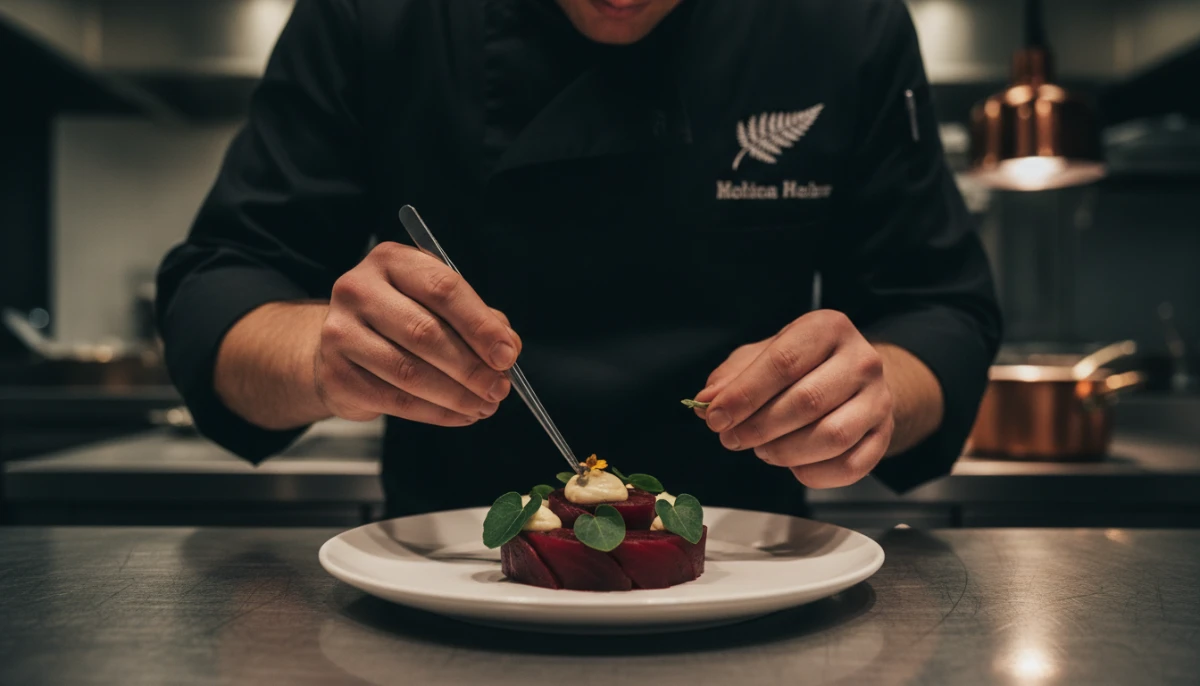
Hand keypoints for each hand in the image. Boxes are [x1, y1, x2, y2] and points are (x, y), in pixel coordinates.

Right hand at [315, 242, 520, 425]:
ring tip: (484, 406)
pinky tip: (460, 415)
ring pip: (410, 372)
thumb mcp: (438, 306)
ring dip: (456, 395)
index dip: (480, 325)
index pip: (443, 289)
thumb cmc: (401, 320)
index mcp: (392, 261)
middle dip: (471, 367)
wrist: (341, 348)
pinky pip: (395, 401)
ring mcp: (340, 332)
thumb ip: (478, 320)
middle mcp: (359, 290)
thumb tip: (507, 348)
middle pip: (425, 332)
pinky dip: (436, 413)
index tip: (507, 355)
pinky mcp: (336, 375)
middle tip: (500, 388)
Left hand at [692, 310, 894, 487]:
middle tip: (732, 439)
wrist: (855, 377)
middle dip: (759, 427)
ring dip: (786, 452)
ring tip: (763, 449)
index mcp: (827, 328)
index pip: (783, 363)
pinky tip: (794, 465)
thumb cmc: (802, 365)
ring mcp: (879, 399)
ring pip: (832, 437)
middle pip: (807, 401)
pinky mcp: (885, 435)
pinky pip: (851, 466)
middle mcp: (862, 359)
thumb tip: (707, 401)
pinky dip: (814, 474)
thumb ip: (731, 377)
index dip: (744, 395)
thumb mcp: (762, 356)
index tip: (716, 418)